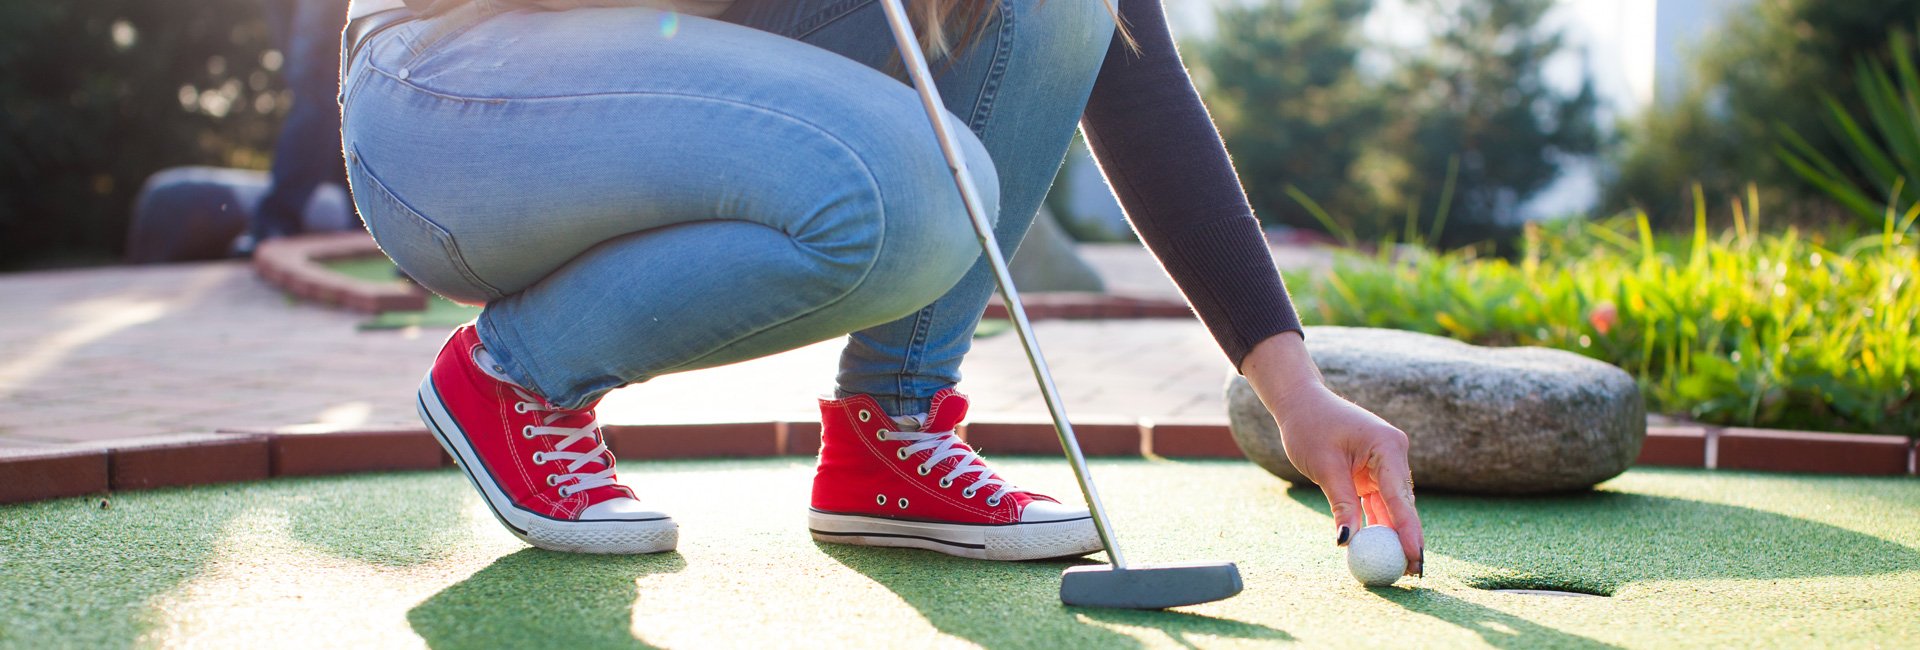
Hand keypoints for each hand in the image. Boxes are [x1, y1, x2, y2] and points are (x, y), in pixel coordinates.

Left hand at [1240, 332, 1423, 575]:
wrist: (1300, 402)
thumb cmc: (1309, 426)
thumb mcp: (1325, 468)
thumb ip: (1342, 505)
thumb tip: (1348, 542)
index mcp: (1387, 446)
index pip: (1400, 497)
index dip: (1409, 531)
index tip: (1415, 557)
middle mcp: (1393, 454)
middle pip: (1403, 504)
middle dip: (1406, 538)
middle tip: (1412, 572)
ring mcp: (1386, 462)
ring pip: (1393, 506)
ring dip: (1393, 534)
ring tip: (1399, 568)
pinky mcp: (1375, 470)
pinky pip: (1380, 501)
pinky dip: (1379, 522)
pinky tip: (1382, 547)